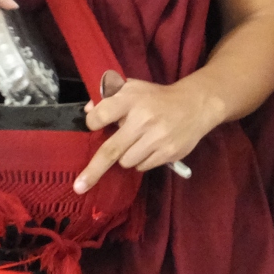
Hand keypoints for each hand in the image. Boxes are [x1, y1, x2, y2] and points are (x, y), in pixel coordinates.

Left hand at [73, 77, 221, 192]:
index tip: (92, 125)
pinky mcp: (169, 153)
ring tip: (136, 141)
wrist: (195, 105)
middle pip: (111, 150)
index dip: (92, 123)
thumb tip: (87, 110)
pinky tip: (149, 146)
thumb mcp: (132, 87)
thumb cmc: (155, 97)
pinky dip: (140, 160)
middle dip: (93, 171)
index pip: (100, 115)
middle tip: (79, 186)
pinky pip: (142, 166)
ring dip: (124, 155)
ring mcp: (157, 138)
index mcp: (131, 99)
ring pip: (126, 162)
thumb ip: (108, 95)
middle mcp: (143, 120)